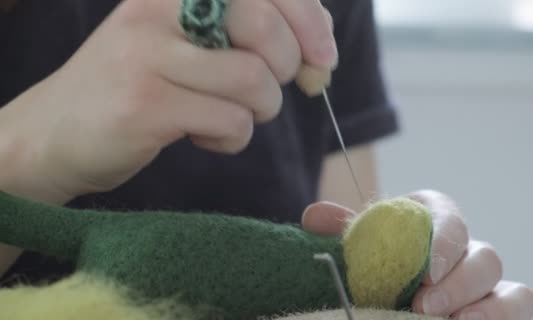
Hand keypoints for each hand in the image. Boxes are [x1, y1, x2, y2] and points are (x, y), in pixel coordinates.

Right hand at [0, 0, 336, 202]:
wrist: (56, 132)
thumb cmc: (140, 85)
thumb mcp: (187, 43)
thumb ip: (246, 34)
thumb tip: (319, 51)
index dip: (310, 21)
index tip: (322, 59)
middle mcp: (158, 10)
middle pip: (265, 29)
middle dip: (285, 70)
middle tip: (265, 93)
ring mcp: (146, 56)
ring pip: (254, 82)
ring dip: (259, 111)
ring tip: (229, 117)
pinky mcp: (144, 106)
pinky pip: (230, 123)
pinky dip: (232, 139)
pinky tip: (204, 138)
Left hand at [301, 190, 532, 319]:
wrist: (386, 280)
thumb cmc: (376, 257)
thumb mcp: (358, 243)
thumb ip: (342, 230)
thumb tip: (314, 215)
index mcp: (434, 219)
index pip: (450, 217)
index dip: (444, 241)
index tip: (426, 271)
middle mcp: (467, 248)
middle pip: (485, 257)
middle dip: (459, 285)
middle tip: (425, 307)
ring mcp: (487, 283)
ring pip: (513, 290)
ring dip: (489, 310)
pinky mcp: (498, 308)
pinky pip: (516, 310)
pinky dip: (500, 319)